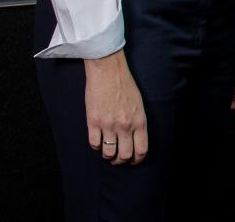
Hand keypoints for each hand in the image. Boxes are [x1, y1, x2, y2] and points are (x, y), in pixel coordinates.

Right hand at [83, 50, 147, 164]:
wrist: (108, 72)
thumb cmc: (125, 85)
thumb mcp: (139, 104)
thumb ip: (137, 122)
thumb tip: (135, 139)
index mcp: (139, 121)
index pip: (141, 150)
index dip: (137, 159)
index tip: (133, 160)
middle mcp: (125, 126)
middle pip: (124, 156)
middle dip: (121, 161)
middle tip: (118, 159)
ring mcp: (108, 125)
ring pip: (108, 153)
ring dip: (108, 156)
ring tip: (107, 153)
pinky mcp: (93, 122)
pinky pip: (94, 144)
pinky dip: (96, 146)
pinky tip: (98, 141)